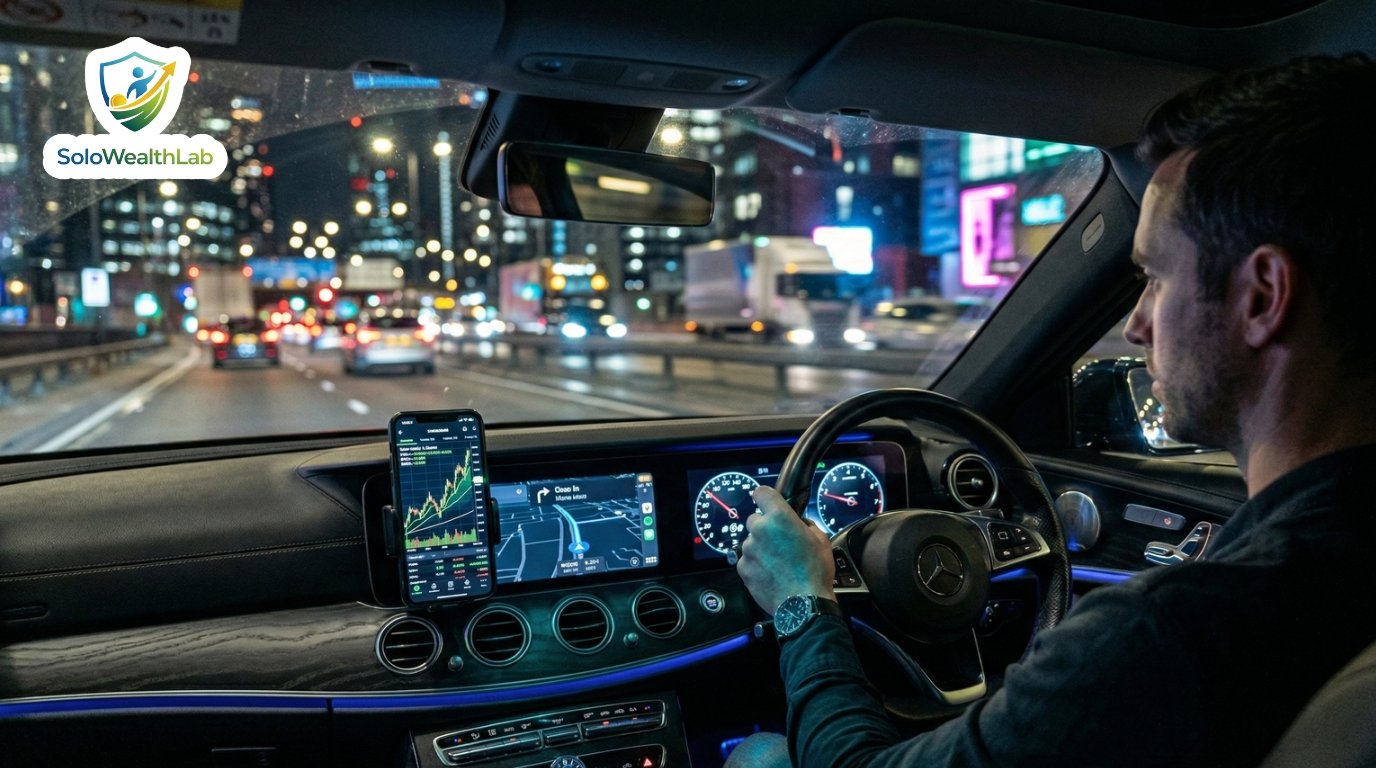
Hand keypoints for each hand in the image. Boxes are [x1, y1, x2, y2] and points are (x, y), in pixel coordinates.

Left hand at [735, 486, 835, 615]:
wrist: (802, 604)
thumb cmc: (814, 572)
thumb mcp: (821, 540)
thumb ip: (805, 524)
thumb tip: (799, 523)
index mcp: (779, 517)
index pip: (762, 493)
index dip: (765, 498)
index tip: (768, 504)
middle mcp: (760, 530)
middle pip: (755, 520)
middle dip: (765, 528)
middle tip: (780, 543)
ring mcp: (748, 549)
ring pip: (751, 542)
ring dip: (760, 548)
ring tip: (778, 563)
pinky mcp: (742, 567)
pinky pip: (747, 560)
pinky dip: (755, 564)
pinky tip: (770, 573)